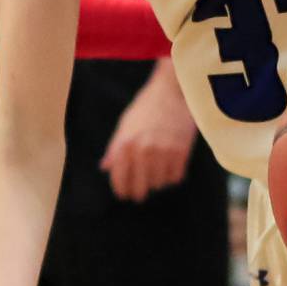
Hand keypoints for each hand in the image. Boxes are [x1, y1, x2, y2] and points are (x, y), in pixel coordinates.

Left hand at [100, 59, 195, 200]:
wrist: (172, 91)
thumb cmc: (146, 106)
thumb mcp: (125, 123)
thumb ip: (115, 147)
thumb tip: (105, 167)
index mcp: (125, 143)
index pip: (119, 179)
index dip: (121, 190)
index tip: (124, 194)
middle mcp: (143, 150)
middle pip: (139, 189)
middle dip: (138, 193)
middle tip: (139, 194)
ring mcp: (163, 152)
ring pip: (158, 185)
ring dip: (156, 181)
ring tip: (156, 171)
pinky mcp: (181, 152)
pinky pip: (175, 178)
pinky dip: (171, 175)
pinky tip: (169, 166)